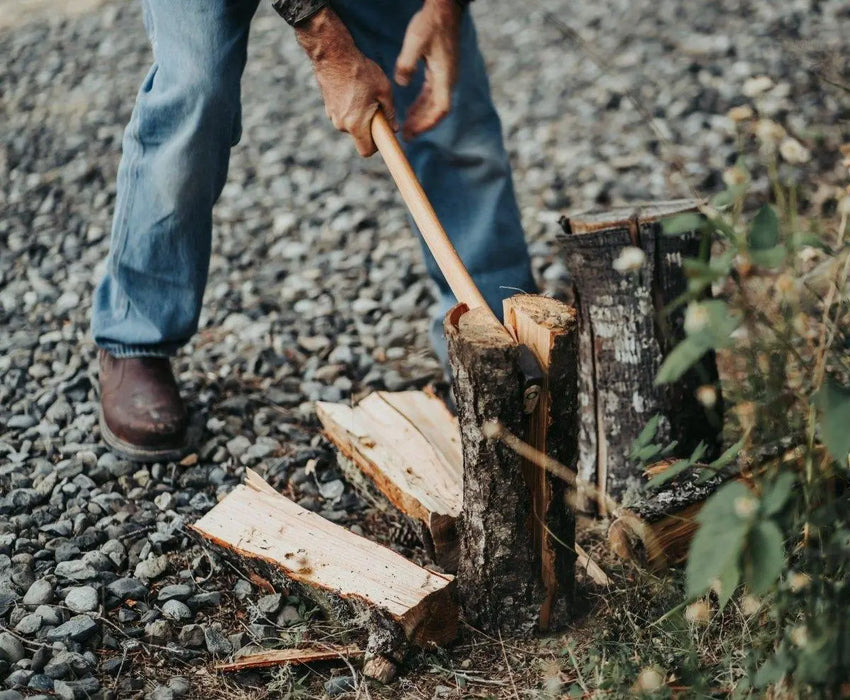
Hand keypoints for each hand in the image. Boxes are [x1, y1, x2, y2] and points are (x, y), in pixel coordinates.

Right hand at [296, 8, 397, 156]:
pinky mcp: (328, 107)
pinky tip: (354, 90)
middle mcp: (341, 124)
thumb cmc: (361, 71)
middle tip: (377, 107)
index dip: (376, 147)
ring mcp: (332, 116)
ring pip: (351, 125)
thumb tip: (394, 127)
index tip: (382, 134)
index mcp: (356, 124)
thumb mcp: (384, 91)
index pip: (366, 151)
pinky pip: (343, 115)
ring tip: (364, 95)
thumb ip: (390, 113)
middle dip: (369, 127)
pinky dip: (351, 108)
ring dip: (360, 116)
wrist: (333, 54)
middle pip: (359, 137)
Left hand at [395, 0, 461, 139]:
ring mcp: (446, 76)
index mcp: (444, 76)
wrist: (445, 8)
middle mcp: (448, 79)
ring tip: (406, 127)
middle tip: (406, 136)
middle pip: (437, 111)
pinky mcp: (441, 71)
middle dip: (422, 124)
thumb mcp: (415, 41)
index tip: (413, 132)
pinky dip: (422, 104)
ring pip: (435, 104)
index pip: (440, 109)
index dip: (427, 123)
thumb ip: (407, 64)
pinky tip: (411, 110)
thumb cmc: (430, 23)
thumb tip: (401, 83)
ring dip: (421, 116)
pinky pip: (432, 94)